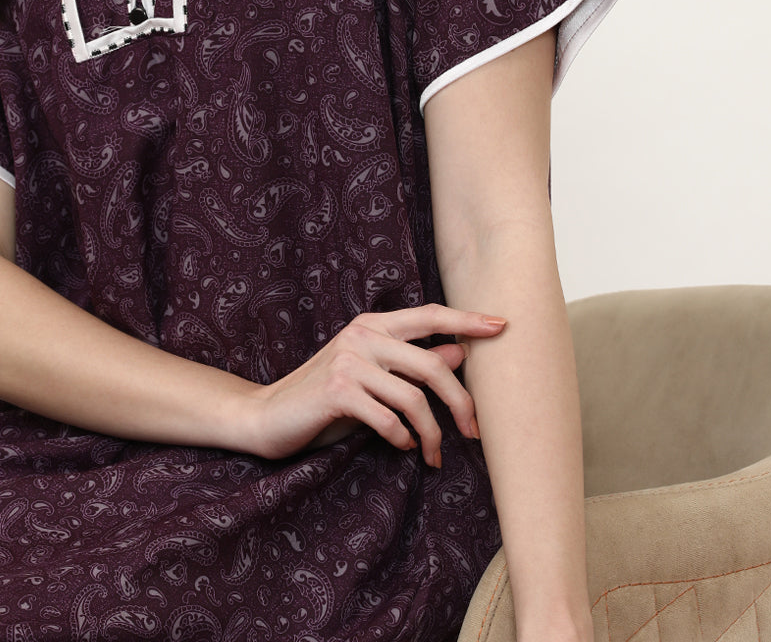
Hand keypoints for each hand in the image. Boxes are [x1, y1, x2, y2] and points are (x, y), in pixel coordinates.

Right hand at [244, 304, 506, 466]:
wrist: (268, 416)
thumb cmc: (326, 398)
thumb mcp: (374, 376)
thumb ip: (413, 362)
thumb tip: (459, 350)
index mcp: (374, 324)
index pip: (430, 315)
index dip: (467, 319)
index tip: (502, 325)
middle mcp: (362, 334)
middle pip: (432, 363)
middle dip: (461, 403)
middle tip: (475, 432)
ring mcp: (348, 361)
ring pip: (413, 397)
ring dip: (432, 433)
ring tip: (433, 454)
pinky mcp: (337, 391)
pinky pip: (388, 418)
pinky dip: (402, 438)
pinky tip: (402, 447)